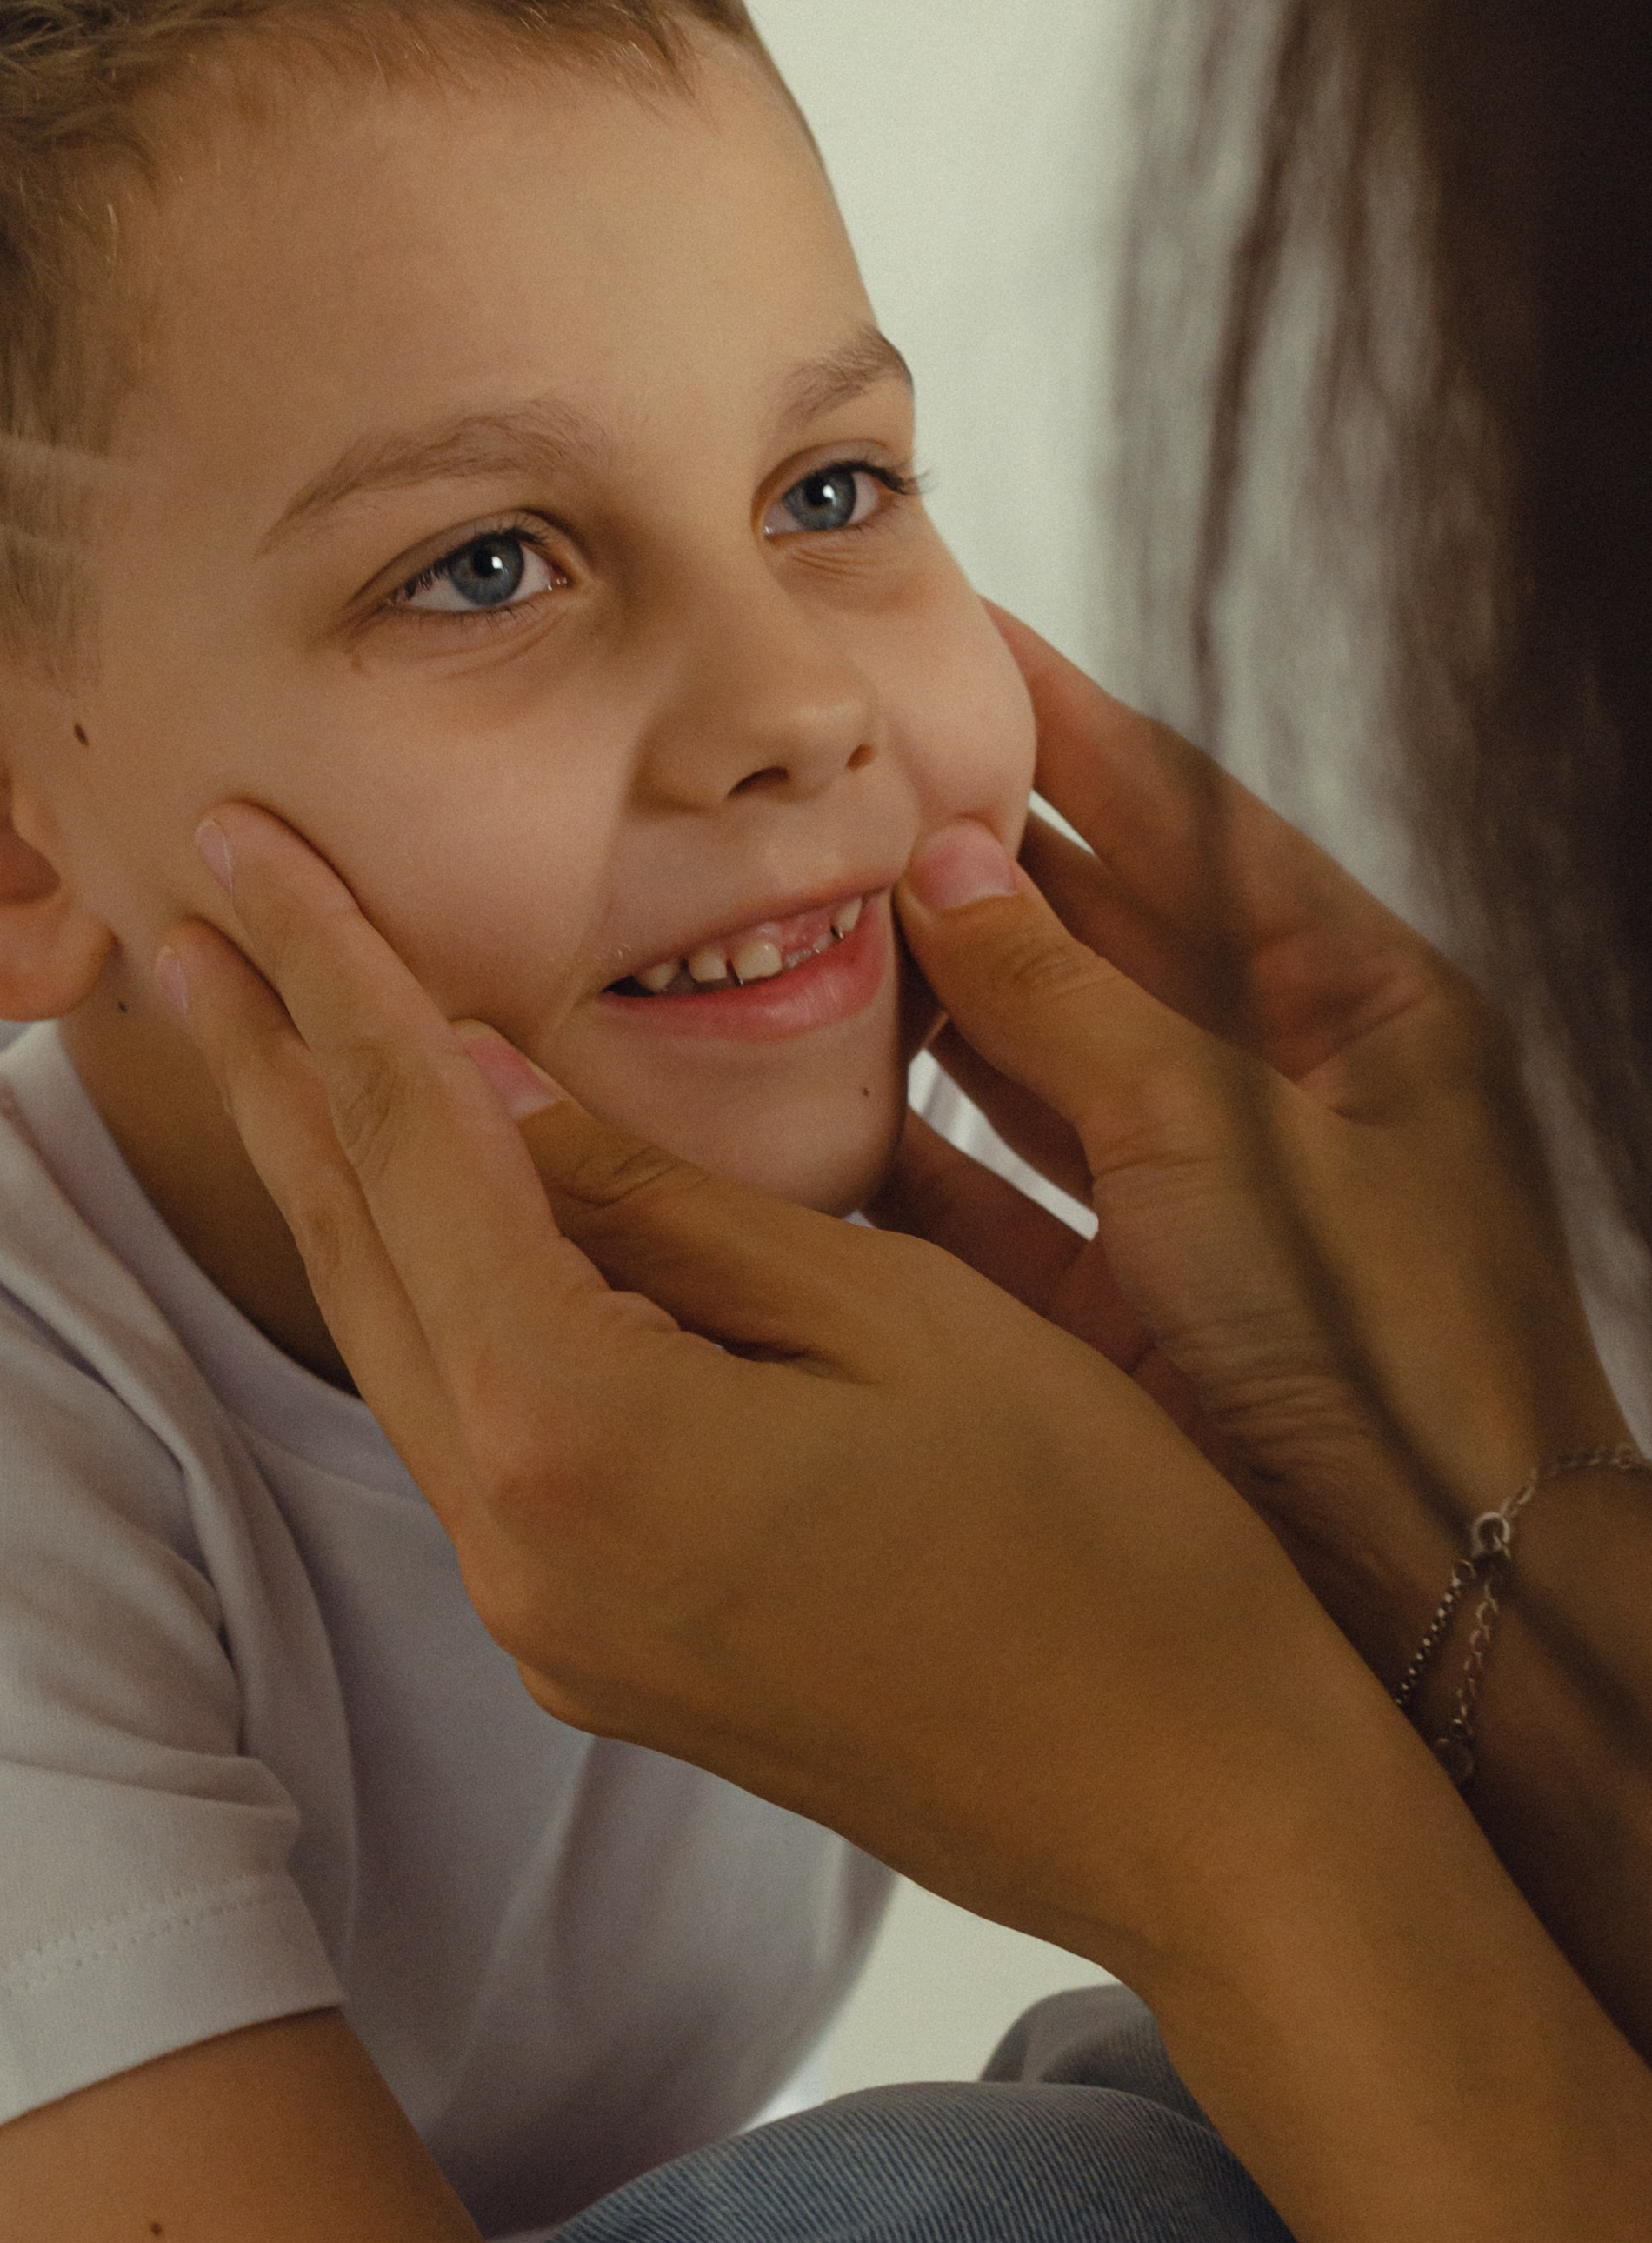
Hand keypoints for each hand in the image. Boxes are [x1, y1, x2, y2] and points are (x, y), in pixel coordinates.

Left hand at [162, 808, 1651, 2242]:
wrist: (1193, 1810)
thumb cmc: (1102, 1542)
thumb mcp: (897, 1312)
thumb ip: (668, 1205)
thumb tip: (496, 1085)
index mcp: (585, 1434)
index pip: (420, 1142)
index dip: (329, 974)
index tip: (242, 845)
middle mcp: (517, 1545)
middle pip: (356, 1246)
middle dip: (273, 1060)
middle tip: (192, 908)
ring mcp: (543, 1620)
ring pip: (393, 1343)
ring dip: (326, 1176)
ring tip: (260, 1027)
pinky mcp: (589, 1654)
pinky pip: (462, 1430)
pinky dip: (422, 1291)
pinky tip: (416, 1205)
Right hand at [881, 613, 1631, 1668]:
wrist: (1445, 1599)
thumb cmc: (1399, 1355)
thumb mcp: (1224, 1140)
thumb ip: (1070, 1006)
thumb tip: (949, 871)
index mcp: (1366, 1009)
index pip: (1191, 826)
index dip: (1072, 730)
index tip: (966, 643)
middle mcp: (1283, 1099)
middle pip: (1101, 944)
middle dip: (973, 869)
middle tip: (836, 788)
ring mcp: (1207, 1213)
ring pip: (1038, 1077)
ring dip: (927, 1012)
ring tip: (795, 926)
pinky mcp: (1136, 1322)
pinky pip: (1001, 1211)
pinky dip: (914, 1165)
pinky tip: (817, 1111)